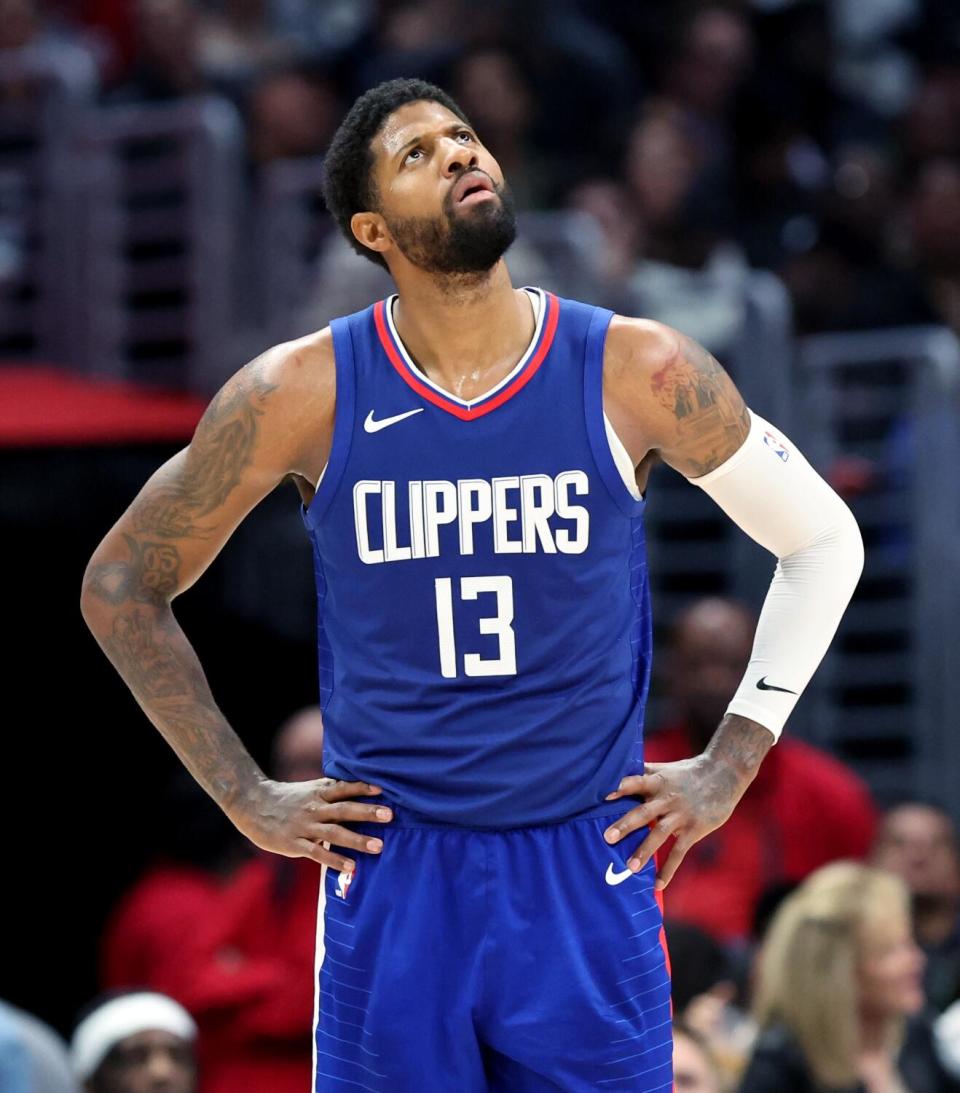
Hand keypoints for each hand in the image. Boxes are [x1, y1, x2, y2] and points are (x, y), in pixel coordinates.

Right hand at [230, 777, 392, 872]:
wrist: (253, 805)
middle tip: (390, 815)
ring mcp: (305, 826)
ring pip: (335, 833)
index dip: (362, 788)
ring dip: (358, 840)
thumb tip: (358, 790)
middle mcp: (314, 808)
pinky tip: (351, 867)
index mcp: (318, 792)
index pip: (343, 788)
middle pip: (344, 809)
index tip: (382, 789)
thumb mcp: (309, 789)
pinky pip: (318, 853)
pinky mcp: (295, 844)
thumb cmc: (287, 798)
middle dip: (367, 812)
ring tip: (379, 847)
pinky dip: (335, 860)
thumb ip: (331, 791)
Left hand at [603, 755, 749, 889]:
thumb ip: (642, 771)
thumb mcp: (664, 768)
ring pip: (660, 833)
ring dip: (645, 850)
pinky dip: (669, 869)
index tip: (604, 796)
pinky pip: (679, 852)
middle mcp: (667, 798)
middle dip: (626, 825)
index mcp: (657, 781)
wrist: (724, 773)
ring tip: (630, 867)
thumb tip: (614, 770)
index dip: (621, 787)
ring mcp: (681, 814)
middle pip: (644, 811)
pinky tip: (658, 885)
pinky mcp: (694, 829)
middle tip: (607, 838)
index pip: (636, 782)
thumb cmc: (687, 772)